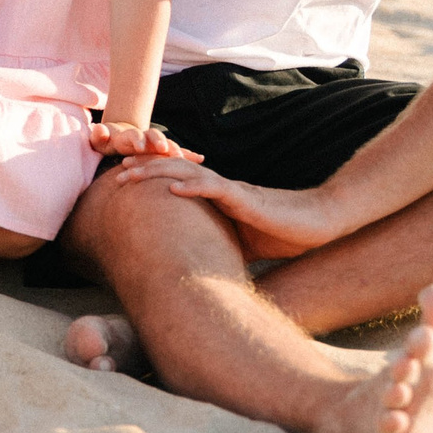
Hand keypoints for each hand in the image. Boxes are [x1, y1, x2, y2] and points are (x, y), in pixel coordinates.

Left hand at [87, 121, 199, 160]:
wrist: (121, 136)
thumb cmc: (109, 140)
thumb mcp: (101, 139)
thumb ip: (99, 135)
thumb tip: (98, 129)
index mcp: (129, 135)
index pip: (134, 136)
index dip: (137, 140)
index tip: (140, 147)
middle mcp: (145, 137)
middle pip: (154, 136)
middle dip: (160, 142)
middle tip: (164, 149)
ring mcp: (155, 143)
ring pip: (168, 145)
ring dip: (176, 149)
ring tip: (186, 156)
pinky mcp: (163, 151)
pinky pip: (177, 152)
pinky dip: (188, 154)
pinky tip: (200, 158)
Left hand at [107, 154, 344, 260]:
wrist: (318, 225)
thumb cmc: (282, 233)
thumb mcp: (240, 241)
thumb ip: (217, 241)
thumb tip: (192, 264)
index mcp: (217, 196)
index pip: (177, 180)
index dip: (150, 177)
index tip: (124, 181)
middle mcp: (220, 187)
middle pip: (174, 169)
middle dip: (143, 168)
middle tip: (114, 172)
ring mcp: (233, 190)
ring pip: (187, 173)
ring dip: (156, 172)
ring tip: (130, 175)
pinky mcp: (247, 199)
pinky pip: (216, 189)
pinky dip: (193, 187)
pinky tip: (172, 189)